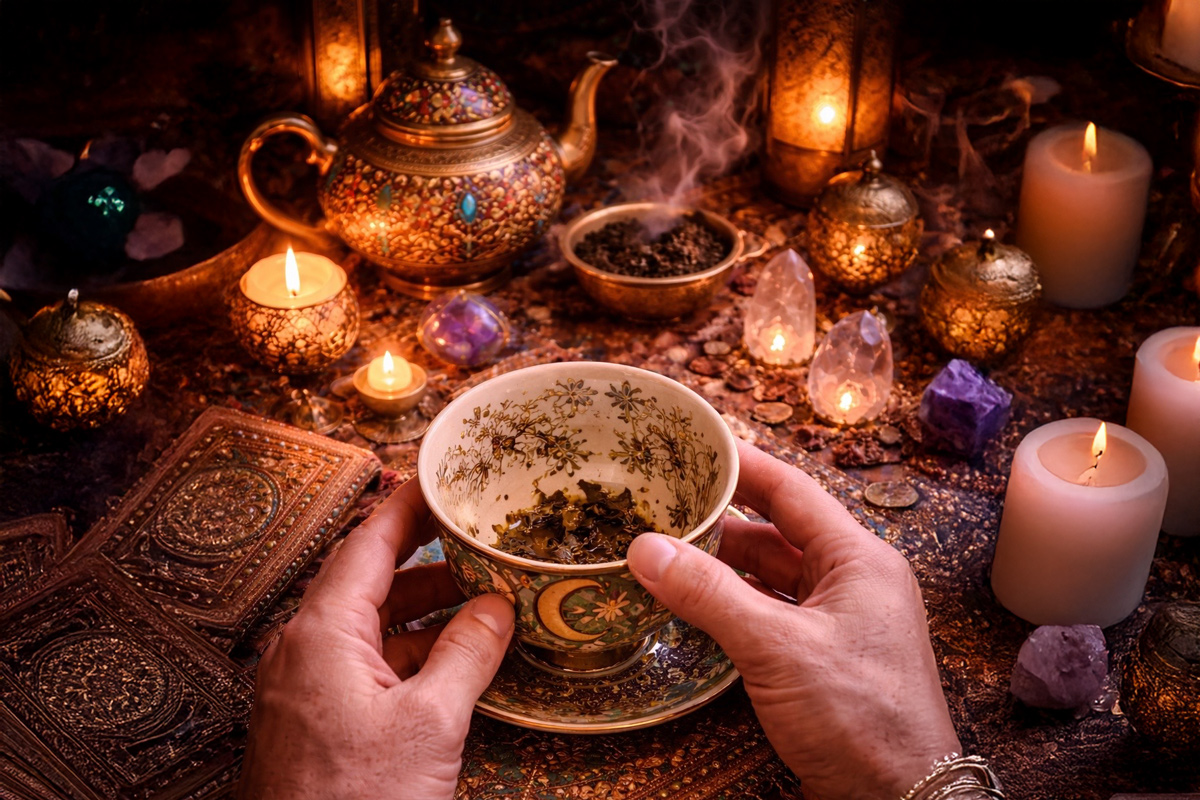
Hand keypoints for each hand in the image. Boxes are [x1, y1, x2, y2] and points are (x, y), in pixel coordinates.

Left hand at [238, 478, 514, 799]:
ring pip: (370, 626)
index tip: (436, 476)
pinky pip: (364, 665)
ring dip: (424, 610)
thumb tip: (495, 609)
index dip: (406, 506)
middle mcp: (304, 649)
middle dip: (429, 560)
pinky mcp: (314, 721)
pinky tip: (452, 659)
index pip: (367, 544)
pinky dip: (409, 652)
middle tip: (476, 539)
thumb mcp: (431, 722)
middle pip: (370, 581)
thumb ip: (466, 653)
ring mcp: (305, 687)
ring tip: (481, 599)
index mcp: (323, 633)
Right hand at [626, 439, 959, 799]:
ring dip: (723, 565)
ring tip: (667, 549)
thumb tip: (646, 548)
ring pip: (771, 575)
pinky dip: (734, 603)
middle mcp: (853, 581)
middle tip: (665, 502)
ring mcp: (841, 622)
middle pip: (777, 532)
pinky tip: (695, 603)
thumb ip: (710, 594)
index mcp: (858, 559)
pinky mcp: (826, 658)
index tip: (696, 443)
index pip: (792, 491)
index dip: (742, 464)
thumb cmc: (861, 718)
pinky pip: (772, 612)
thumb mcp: (777, 648)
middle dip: (721, 519)